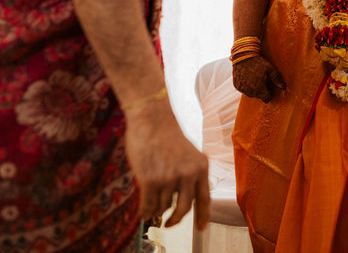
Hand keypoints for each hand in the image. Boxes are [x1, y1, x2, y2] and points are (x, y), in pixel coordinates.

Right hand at [124, 101, 210, 229]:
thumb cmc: (166, 134)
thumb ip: (189, 174)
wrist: (151, 118)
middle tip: (169, 224)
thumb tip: (183, 200)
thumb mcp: (188, 154)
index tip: (202, 228)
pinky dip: (145, 211)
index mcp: (201, 167)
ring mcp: (169, 178)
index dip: (204, 216)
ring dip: (156, 209)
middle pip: (184, 209)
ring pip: (162, 207)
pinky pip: (148, 205)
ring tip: (150, 204)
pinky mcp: (150, 180)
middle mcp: (188, 174)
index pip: (204, 198)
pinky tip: (142, 212)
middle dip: (176, 220)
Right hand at [232, 56, 285, 101]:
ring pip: (251, 94)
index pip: (266, 99)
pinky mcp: (236, 86)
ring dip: (253, 89)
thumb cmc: (258, 62)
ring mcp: (242, 89)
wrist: (243, 56)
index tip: (268, 87)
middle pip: (258, 96)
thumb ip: (277, 79)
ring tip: (255, 78)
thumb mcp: (270, 68)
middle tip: (261, 79)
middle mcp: (250, 92)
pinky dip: (246, 86)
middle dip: (261, 90)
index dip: (269, 93)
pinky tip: (248, 77)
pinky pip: (243, 90)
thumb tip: (283, 87)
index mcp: (259, 89)